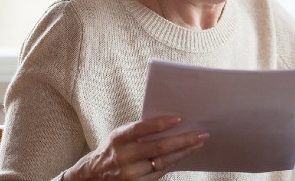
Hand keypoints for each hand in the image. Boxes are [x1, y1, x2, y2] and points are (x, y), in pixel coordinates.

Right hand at [64, 117, 208, 180]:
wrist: (93, 176)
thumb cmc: (112, 150)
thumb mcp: (118, 136)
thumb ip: (139, 130)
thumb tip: (170, 122)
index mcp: (118, 139)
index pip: (141, 129)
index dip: (160, 124)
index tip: (179, 119)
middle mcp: (123, 157)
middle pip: (159, 148)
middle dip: (183, 140)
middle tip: (201, 134)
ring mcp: (130, 174)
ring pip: (164, 162)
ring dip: (184, 152)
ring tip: (198, 143)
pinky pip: (160, 173)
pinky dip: (174, 163)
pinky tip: (185, 155)